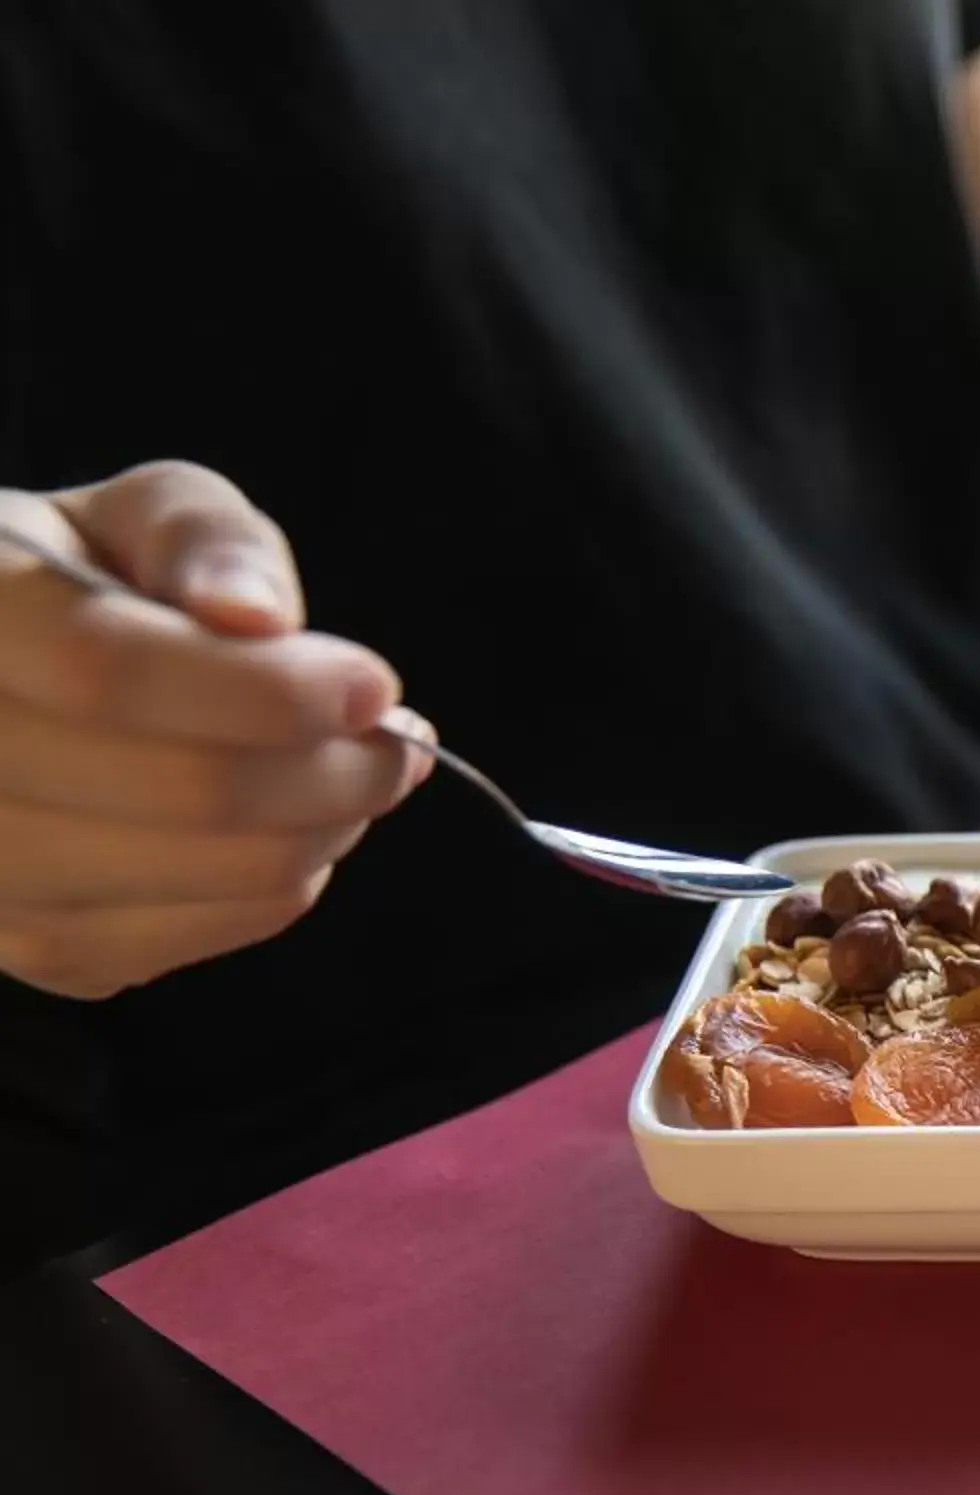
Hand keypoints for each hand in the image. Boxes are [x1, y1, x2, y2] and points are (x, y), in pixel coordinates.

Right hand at [0, 463, 428, 998]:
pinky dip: (279, 885)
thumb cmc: (79, 584)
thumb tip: (257, 613)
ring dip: (325, 828)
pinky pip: (205, 935)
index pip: (111, 674)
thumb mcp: (135, 517)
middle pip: (185, 791)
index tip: (374, 686)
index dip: (268, 689)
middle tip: (395, 738)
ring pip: (213, 877)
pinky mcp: (30, 948)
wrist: (1, 684)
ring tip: (351, 771)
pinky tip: (286, 826)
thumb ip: (203, 537)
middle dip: (334, 769)